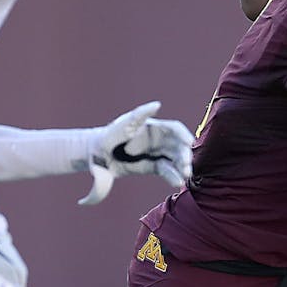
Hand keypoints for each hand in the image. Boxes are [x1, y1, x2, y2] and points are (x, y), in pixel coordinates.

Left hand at [79, 101, 194, 204]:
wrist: (98, 154)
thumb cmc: (110, 135)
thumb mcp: (124, 123)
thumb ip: (140, 114)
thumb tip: (157, 104)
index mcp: (154, 128)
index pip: (174, 129)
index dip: (184, 135)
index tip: (189, 143)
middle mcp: (158, 140)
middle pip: (178, 147)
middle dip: (184, 155)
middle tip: (187, 165)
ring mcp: (156, 154)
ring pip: (175, 160)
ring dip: (182, 168)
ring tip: (185, 176)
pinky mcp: (152, 167)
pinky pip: (166, 171)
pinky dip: (172, 177)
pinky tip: (177, 182)